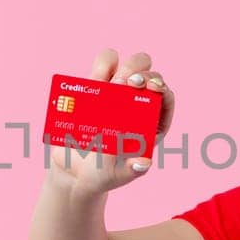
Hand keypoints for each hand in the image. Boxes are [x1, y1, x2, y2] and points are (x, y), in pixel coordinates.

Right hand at [46, 47, 174, 195]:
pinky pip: (102, 66)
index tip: (150, 88)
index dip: (161, 88)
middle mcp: (137, 103)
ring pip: (127, 64)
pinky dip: (100, 67)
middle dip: (141, 74)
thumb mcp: (118, 175)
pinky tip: (95, 80)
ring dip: (123, 66)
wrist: (75, 171)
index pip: (165, 97)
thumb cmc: (103, 174)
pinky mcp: (95, 88)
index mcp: (152, 122)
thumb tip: (143, 163)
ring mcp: (116, 93)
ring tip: (111, 86)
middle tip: (127, 85)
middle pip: (148, 75)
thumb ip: (131, 170)